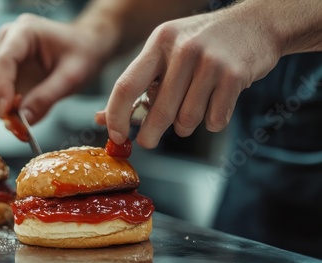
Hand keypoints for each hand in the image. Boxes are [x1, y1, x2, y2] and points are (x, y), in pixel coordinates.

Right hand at [0, 14, 106, 124]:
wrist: (87, 46)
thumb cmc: (83, 53)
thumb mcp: (72, 77)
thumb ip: (47, 97)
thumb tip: (24, 120)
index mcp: (24, 31)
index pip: (4, 61)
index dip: (3, 88)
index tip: (9, 111)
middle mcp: (7, 41)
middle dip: (1, 106)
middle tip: (20, 127)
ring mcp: (3, 55)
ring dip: (2, 111)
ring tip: (24, 126)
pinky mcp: (5, 71)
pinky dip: (7, 111)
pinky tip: (23, 118)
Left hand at [98, 6, 281, 147]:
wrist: (255, 24)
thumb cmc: (203, 44)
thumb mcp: (166, 52)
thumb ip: (138, 84)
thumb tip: (103, 118)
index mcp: (159, 43)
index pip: (126, 85)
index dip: (116, 116)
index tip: (115, 135)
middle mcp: (183, 49)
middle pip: (158, 109)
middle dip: (150, 134)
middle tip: (147, 142)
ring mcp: (210, 61)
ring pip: (187, 119)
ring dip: (185, 126)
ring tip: (191, 113)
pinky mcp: (234, 75)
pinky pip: (214, 119)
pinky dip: (212, 122)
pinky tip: (216, 104)